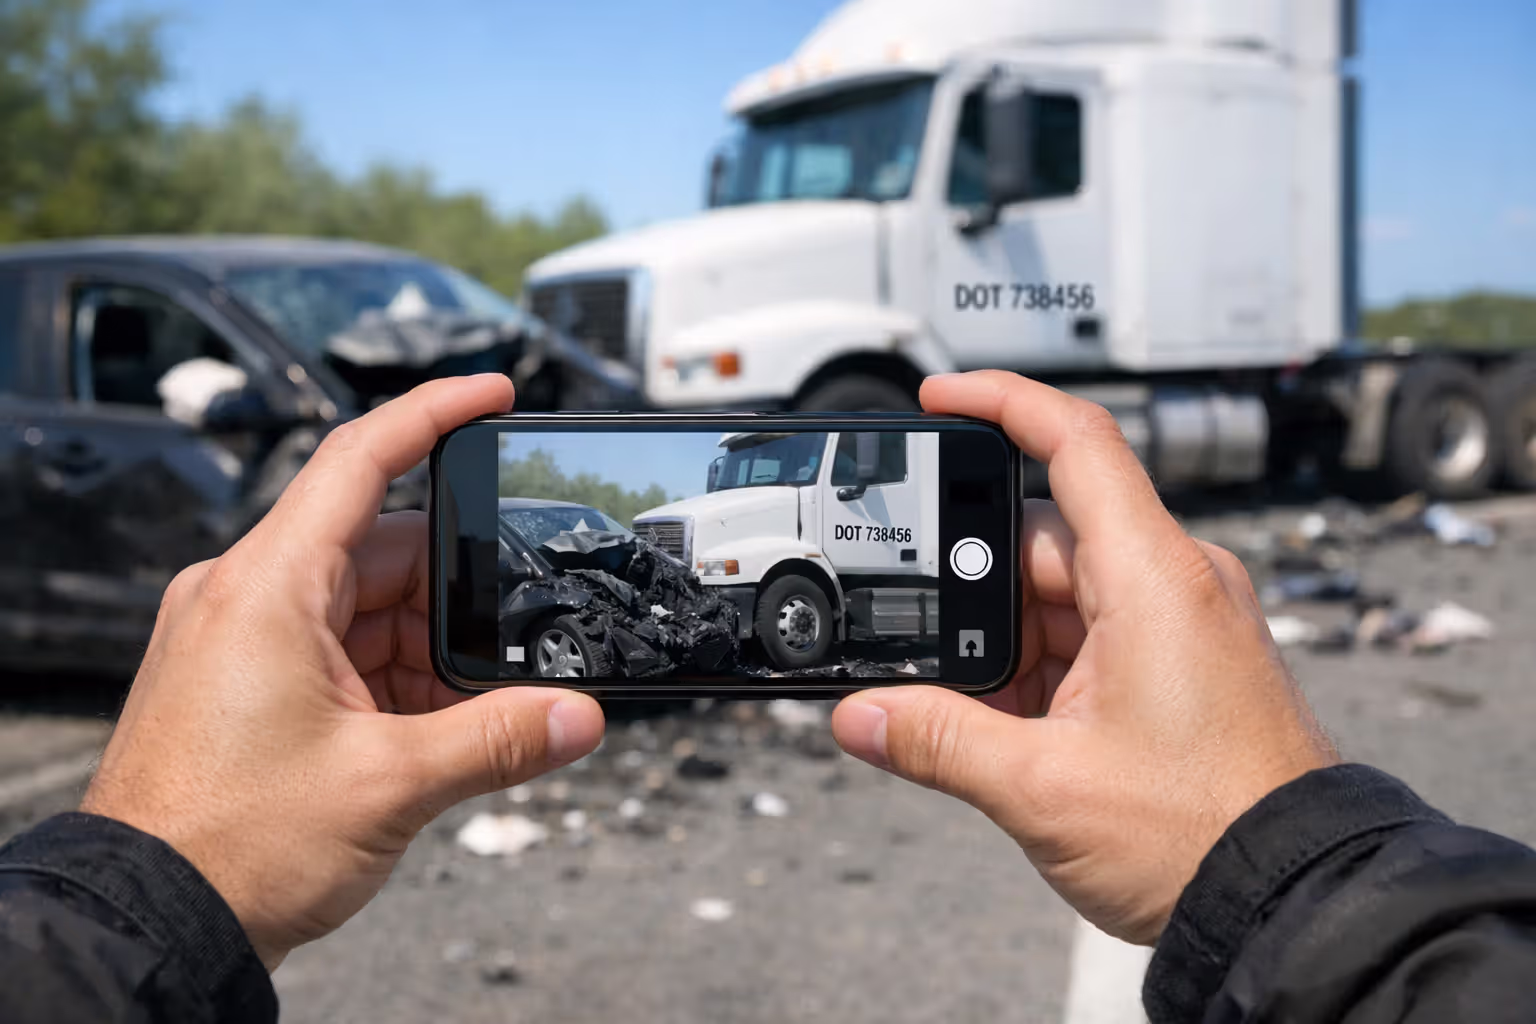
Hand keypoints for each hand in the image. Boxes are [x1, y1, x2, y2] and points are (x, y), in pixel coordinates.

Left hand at [81, 375, 604, 968]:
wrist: (149, 920)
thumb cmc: (226, 845)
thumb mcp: (390, 785)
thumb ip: (500, 741)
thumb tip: (579, 717)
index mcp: (268, 587)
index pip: (361, 458)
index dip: (435, 413)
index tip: (495, 394)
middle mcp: (250, 597)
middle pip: (385, 551)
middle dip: (457, 597)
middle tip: (511, 643)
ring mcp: (247, 640)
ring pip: (371, 610)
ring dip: (429, 654)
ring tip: (465, 716)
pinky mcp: (251, 682)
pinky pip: (346, 653)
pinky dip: (398, 683)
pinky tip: (431, 732)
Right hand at [831, 371, 1336, 943]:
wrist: (1293, 901)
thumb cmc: (1207, 834)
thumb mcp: (1043, 788)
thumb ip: (937, 741)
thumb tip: (860, 714)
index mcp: (1153, 579)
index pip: (1075, 443)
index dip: (1001, 402)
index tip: (938, 397)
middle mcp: (1173, 584)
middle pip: (1043, 538)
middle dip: (976, 594)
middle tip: (929, 650)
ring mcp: (1179, 624)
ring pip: (1059, 596)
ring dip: (1007, 648)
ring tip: (987, 721)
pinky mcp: (1179, 664)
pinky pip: (1087, 638)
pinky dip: (1039, 672)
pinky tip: (1015, 732)